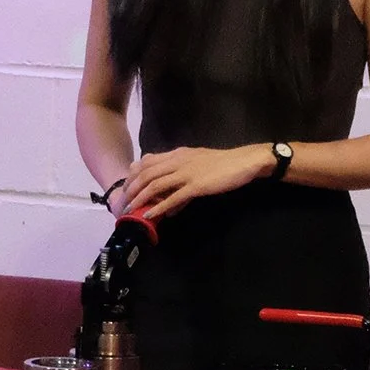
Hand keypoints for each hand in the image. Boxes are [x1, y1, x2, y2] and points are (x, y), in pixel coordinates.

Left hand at [122, 144, 269, 217]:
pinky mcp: (196, 186)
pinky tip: (150, 215)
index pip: (148, 162)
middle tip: (124, 203)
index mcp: (178, 154)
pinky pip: (173, 197)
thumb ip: (183, 171)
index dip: (134, 175)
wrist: (245, 161)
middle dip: (132, 189)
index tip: (127, 187)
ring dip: (140, 199)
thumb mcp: (198, 161)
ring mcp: (187, 173)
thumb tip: (171, 188)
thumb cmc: (224, 163)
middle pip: (147, 173)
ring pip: (156, 185)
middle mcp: (179, 161)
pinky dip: (159, 207)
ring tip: (131, 210)